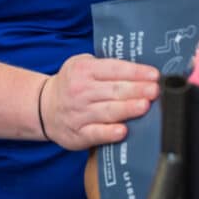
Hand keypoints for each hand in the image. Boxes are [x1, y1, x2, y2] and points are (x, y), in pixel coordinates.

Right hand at [39, 54, 158, 150]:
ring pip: (107, 111)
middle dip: (137, 90)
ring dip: (127, 109)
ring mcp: (79, 113)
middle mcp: (81, 91)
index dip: (136, 72)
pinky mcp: (78, 134)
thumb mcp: (83, 65)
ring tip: (145, 106)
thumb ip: (107, 66)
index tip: (154, 75)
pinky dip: (109, 133)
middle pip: (114, 90)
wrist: (43, 107)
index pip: (114, 69)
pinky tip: (122, 131)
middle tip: (155, 91)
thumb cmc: (72, 84)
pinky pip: (95, 133)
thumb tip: (141, 71)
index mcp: (84, 70)